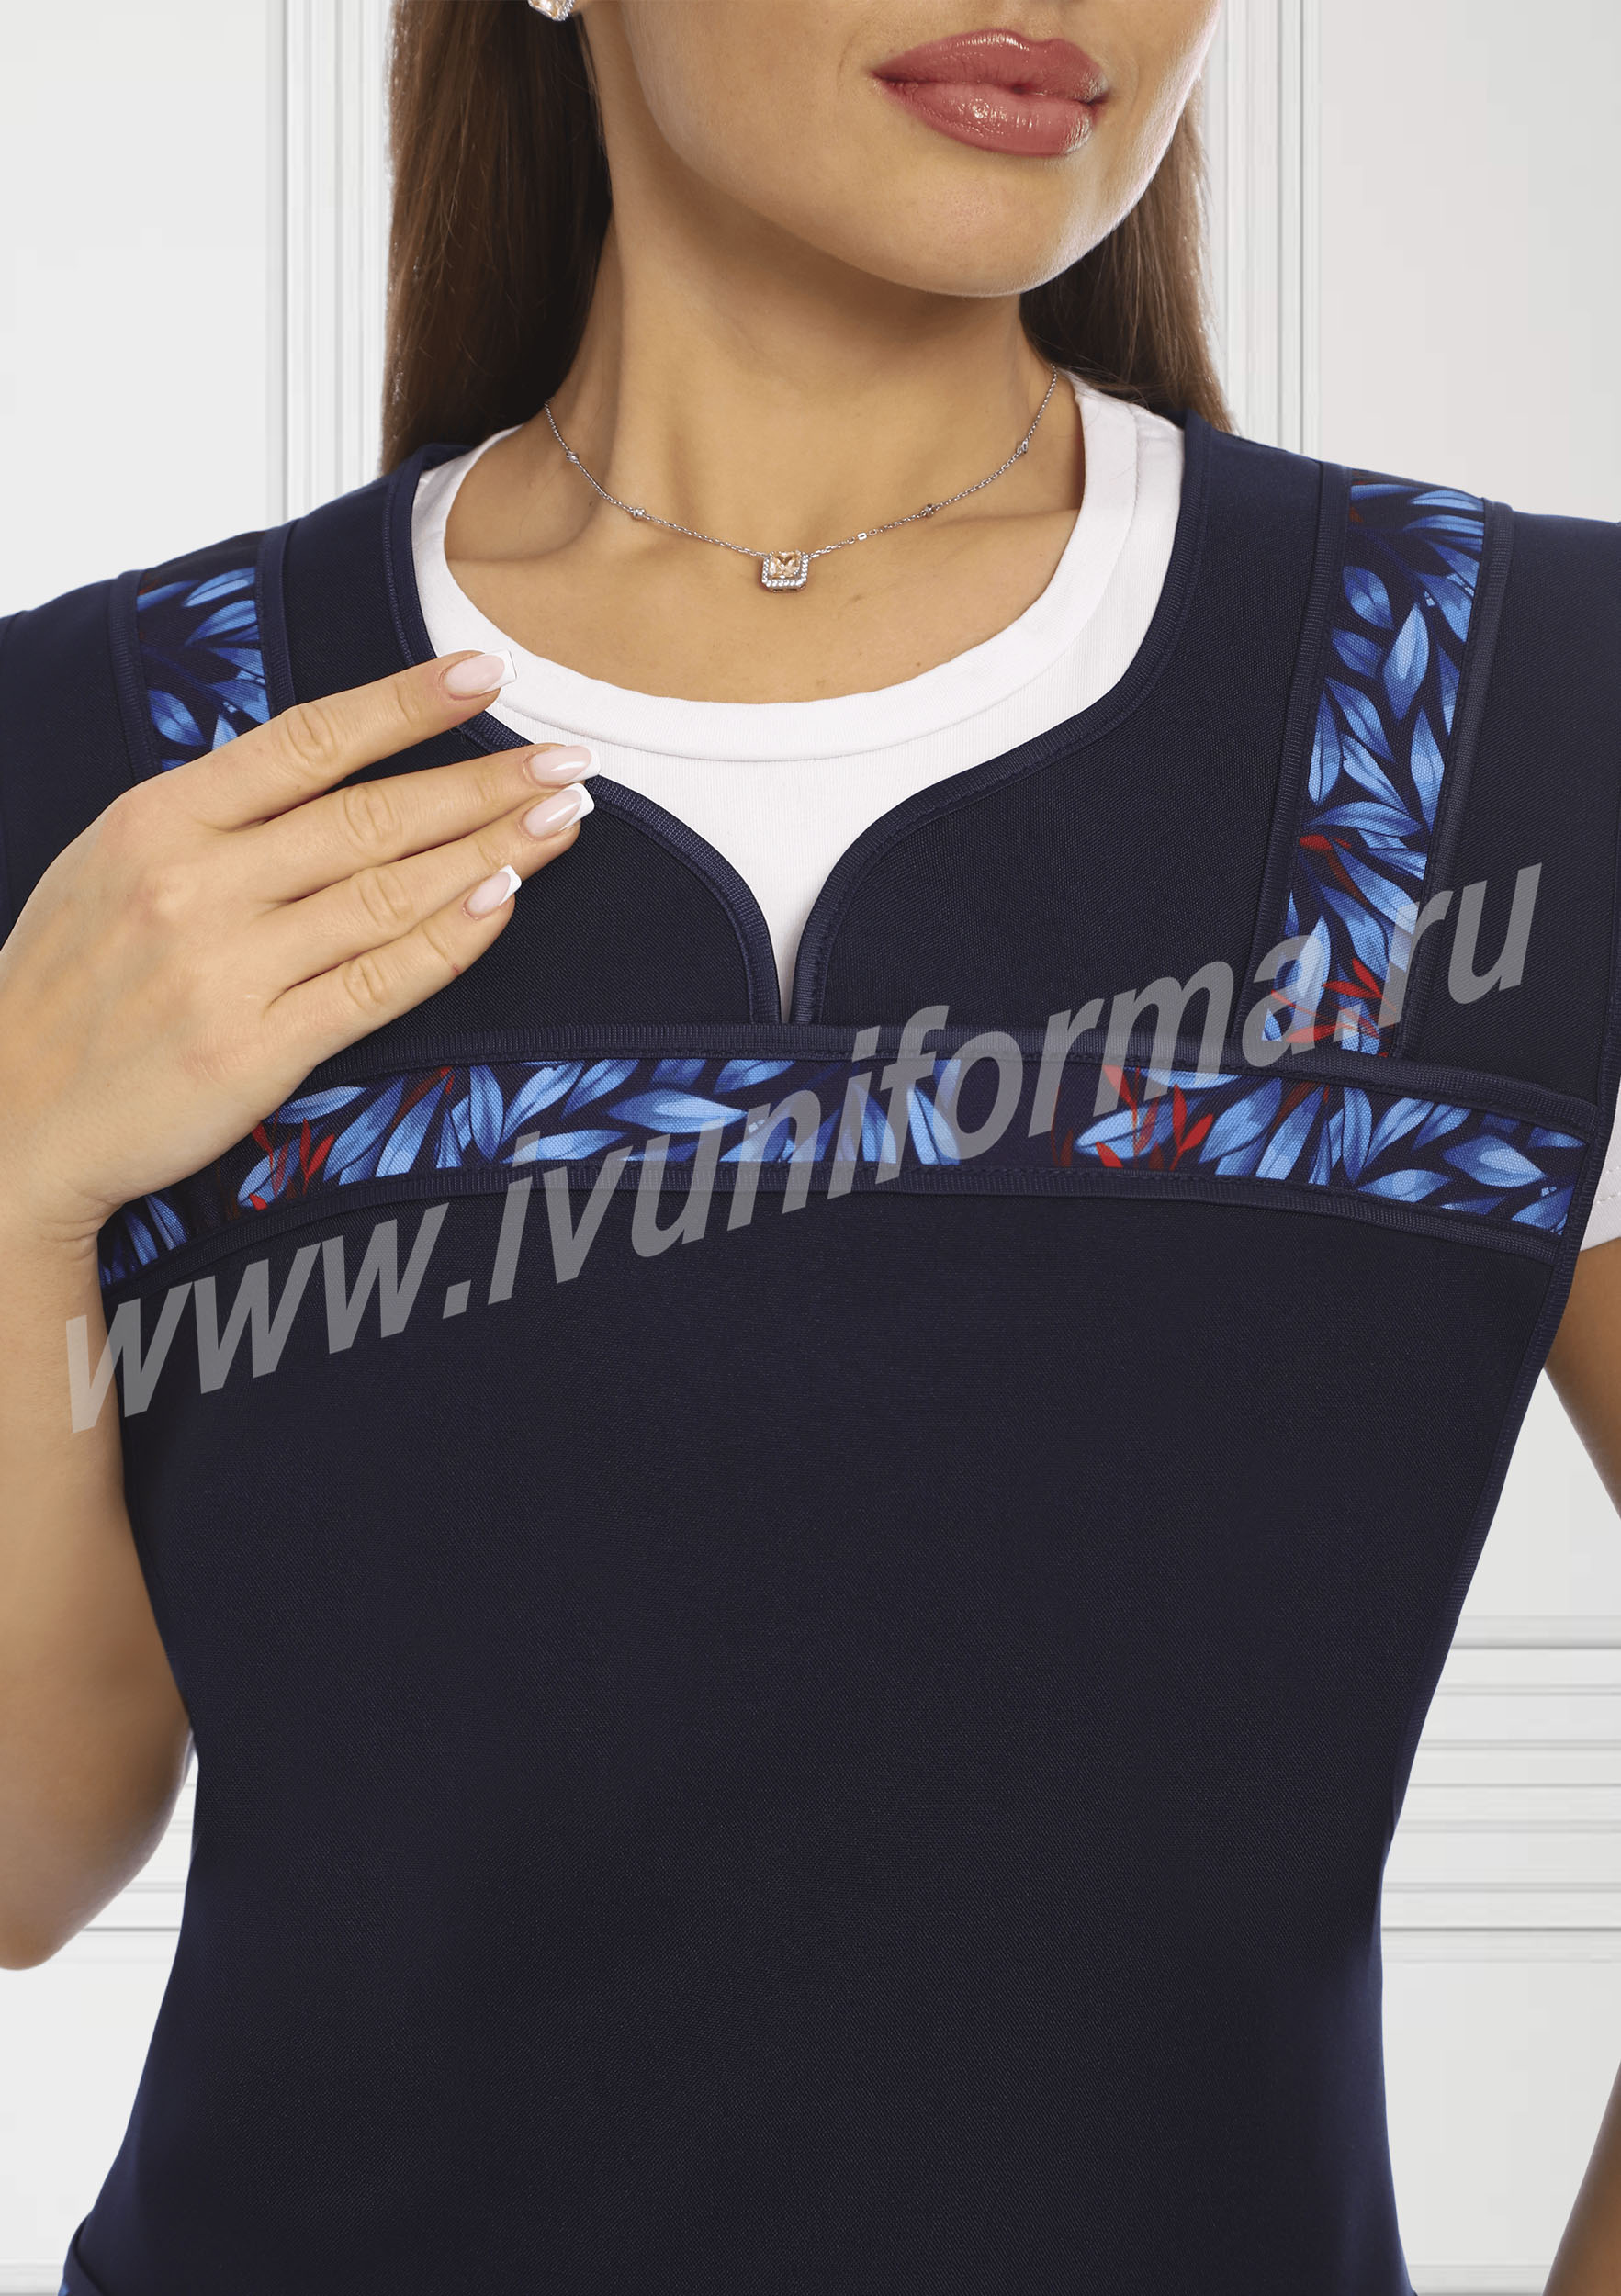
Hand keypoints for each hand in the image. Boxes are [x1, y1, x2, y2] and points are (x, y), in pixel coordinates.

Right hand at [0, 652, 594, 1248]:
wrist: (11, 1115)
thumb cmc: (69, 986)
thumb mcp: (112, 864)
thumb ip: (214, 816)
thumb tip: (329, 766)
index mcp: (159, 820)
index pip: (308, 741)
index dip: (407, 703)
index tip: (486, 672)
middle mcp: (196, 884)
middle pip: (371, 817)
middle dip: (484, 783)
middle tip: (567, 761)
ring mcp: (228, 969)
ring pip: (389, 894)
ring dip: (492, 852)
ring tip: (562, 821)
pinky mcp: (258, 1049)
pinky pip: (378, 983)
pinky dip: (450, 940)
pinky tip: (506, 902)